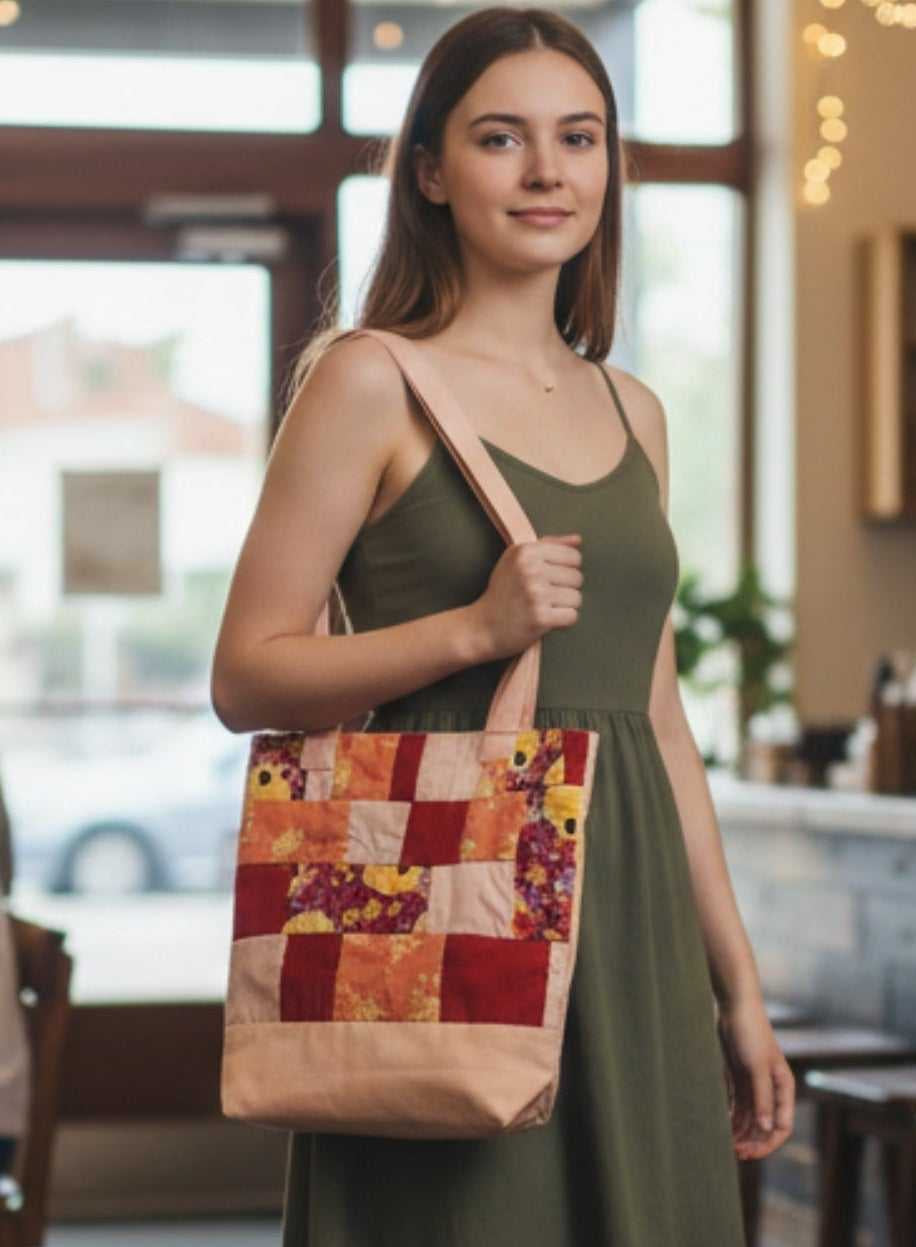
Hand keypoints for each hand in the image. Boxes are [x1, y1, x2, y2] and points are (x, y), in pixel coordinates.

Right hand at [470, 533, 582, 660]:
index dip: (565, 570)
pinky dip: (562, 622)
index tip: (547, 579)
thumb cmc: (503, 593)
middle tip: (542, 597)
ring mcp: (535, 593)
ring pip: (576, 598)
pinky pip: (572, 616)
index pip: (574, 556)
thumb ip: (549, 545)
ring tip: (543, 608)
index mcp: (525, 551)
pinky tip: (545, 620)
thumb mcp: (517, 560)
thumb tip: (578, 540)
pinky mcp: (540, 617)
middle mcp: (530, 569)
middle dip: (565, 589)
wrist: (482, 627)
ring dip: (564, 607)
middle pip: (577, 577)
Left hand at [716, 996, 794, 1160]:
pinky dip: (732, 1118)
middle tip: (734, 1152)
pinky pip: (738, 1106)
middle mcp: (770, 1089)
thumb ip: (762, 1097)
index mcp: (783, 1087)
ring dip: (741, 1132)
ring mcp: (754, 1084)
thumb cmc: (750, 1033)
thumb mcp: (757, 1067)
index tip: (750, 1153)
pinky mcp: (739, 1077)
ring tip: (725, 1145)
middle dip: (752, 1140)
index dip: (767, 1143)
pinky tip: (722, 1128)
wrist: (735, 1007)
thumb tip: (766, 1128)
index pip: (781, 1126)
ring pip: (750, 1118)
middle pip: (764, 1125)